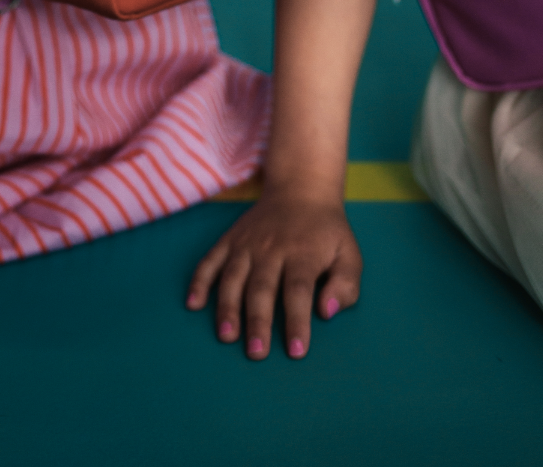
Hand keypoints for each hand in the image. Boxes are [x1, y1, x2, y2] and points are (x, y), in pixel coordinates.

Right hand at [186, 187, 361, 359]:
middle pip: (262, 287)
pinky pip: (210, 260)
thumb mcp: (349, 254)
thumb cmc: (327, 232)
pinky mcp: (229, 239)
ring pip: (233, 277)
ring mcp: (246, 243)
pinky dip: (199, 281)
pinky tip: (193, 303)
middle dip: (258, 321)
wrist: (300, 189)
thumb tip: (326, 311)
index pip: (298, 291)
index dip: (297, 321)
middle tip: (257, 353)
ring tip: (227, 335)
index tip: (295, 350)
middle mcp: (271, 248)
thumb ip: (345, 286)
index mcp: (302, 254)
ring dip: (228, 307)